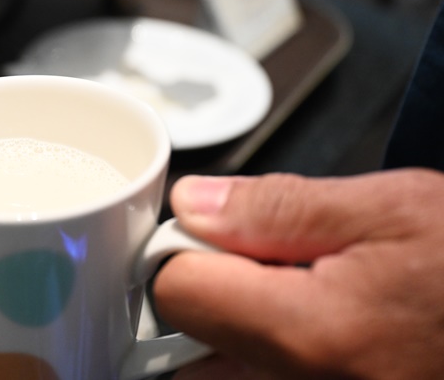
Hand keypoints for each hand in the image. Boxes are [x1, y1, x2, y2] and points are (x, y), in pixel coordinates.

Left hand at [154, 170, 443, 378]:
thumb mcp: (392, 210)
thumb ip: (277, 209)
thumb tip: (191, 206)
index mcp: (316, 338)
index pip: (176, 294)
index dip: (181, 252)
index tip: (208, 234)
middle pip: (189, 357)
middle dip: (207, 307)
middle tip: (263, 272)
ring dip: (238, 343)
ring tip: (308, 305)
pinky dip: (277, 368)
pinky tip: (329, 341)